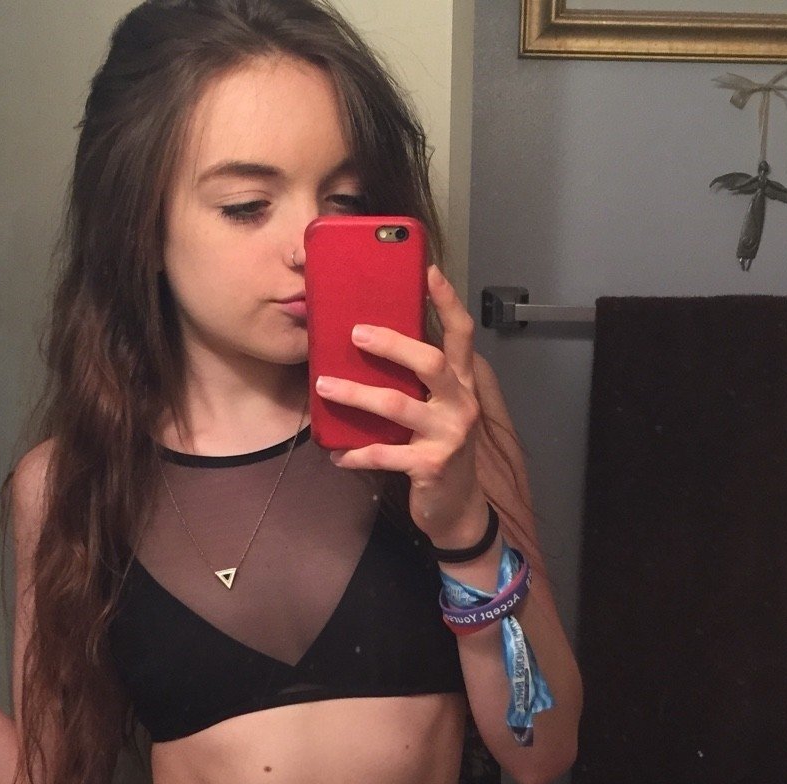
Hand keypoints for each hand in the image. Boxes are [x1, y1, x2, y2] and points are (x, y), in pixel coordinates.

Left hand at [317, 264, 487, 545]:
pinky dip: (356, 453)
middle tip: (355, 332)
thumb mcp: (436, 410)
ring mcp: (448, 435)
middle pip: (429, 361)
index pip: (461, 333)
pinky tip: (336, 454)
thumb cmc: (439, 450)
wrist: (457, 509)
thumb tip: (371, 345)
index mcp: (462, 383)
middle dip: (391, 344)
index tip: (427, 270)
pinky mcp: (431, 465)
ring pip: (398, 405)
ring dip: (356, 394)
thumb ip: (418, 382)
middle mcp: (460, 403)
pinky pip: (385, 455)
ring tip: (324, 385)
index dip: (447, 301)